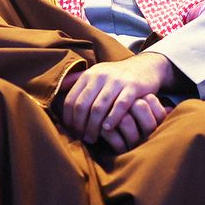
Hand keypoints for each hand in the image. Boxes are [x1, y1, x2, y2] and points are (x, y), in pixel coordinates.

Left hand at [59, 53, 174, 151]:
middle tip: (83, 138)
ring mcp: (117, 80)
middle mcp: (101, 75)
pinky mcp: (133, 86)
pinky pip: (120, 105)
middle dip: (80, 125)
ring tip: (93, 137)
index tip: (72, 131)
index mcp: (89, 74)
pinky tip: (108, 128)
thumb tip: (58, 89)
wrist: (146, 66)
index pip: (72, 99)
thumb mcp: (97, 74)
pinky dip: (112, 118)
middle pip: (83, 105)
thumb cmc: (118, 77)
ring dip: (94, 126)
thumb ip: (78, 80)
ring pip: (99, 107)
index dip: (69, 118)